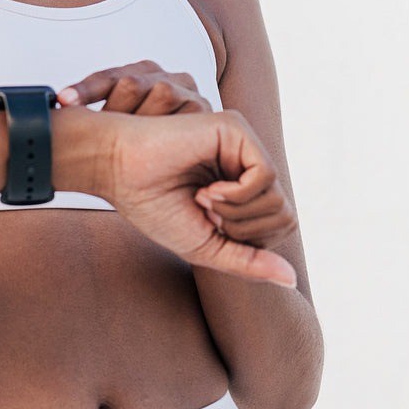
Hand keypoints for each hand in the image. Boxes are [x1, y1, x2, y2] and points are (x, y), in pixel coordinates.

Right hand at [60, 61, 289, 248]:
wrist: (117, 171)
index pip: (279, 225)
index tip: (208, 225)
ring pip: (278, 199)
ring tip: (202, 198)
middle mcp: (247, 161)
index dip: (247, 240)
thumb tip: (292, 279)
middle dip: (243, 229)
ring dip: (236, 213)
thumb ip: (248, 261)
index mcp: (242, 185)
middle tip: (205, 212)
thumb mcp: (206, 247)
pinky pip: (265, 176)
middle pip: (285, 215)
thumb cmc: (152, 206)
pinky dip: (237, 196)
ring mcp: (243, 143)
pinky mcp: (234, 129)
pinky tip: (207, 190)